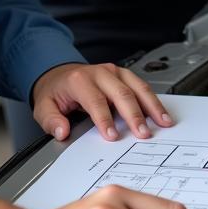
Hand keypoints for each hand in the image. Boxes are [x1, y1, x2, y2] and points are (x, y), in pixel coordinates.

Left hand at [32, 62, 172, 141]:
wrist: (60, 74)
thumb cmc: (56, 91)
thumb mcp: (44, 106)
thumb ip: (51, 120)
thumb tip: (62, 131)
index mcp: (80, 80)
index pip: (95, 101)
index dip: (105, 120)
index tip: (113, 137)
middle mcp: (100, 73)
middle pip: (121, 93)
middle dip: (134, 115)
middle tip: (143, 133)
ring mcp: (115, 72)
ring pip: (137, 87)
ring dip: (151, 106)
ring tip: (163, 122)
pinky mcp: (125, 75)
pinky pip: (142, 86)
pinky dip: (153, 101)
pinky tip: (161, 114)